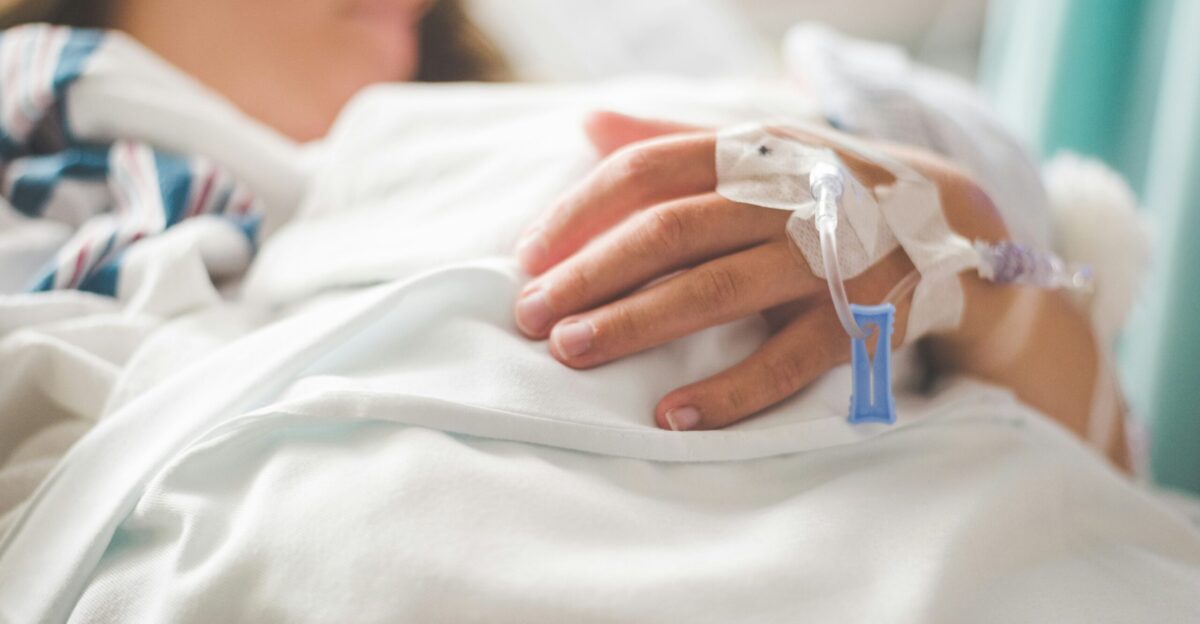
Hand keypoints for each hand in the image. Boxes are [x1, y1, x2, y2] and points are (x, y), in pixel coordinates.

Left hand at [511, 112, 938, 430]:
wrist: (949, 221)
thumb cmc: (821, 187)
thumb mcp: (757, 149)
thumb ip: (673, 139)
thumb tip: (587, 124)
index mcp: (751, 152)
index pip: (648, 170)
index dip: (579, 211)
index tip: (526, 256)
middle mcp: (785, 197)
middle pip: (671, 230)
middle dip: (591, 273)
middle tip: (530, 314)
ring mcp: (825, 258)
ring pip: (717, 289)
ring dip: (637, 323)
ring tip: (573, 351)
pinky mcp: (860, 318)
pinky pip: (787, 360)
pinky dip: (730, 390)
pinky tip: (672, 414)